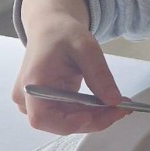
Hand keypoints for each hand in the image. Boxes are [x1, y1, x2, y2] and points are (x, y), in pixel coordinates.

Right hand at [12, 0, 126, 134]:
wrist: (50, 27)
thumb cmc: (62, 33)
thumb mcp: (86, 48)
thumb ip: (99, 74)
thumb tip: (114, 100)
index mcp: (32, 83)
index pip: (42, 117)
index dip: (70, 123)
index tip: (98, 114)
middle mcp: (28, 98)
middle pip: (58, 123)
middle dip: (92, 120)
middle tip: (121, 110)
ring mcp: (35, 102)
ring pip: (65, 121)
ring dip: (93, 117)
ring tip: (119, 106)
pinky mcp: (46, 103)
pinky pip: (68, 114)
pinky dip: (89, 112)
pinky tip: (107, 104)